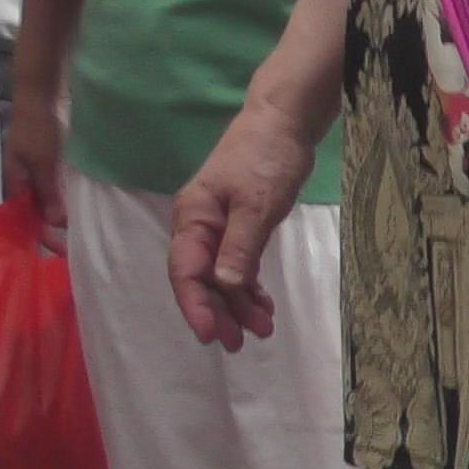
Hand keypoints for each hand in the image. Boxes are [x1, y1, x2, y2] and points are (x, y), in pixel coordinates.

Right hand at [4, 92, 68, 249]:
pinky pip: (53, 190)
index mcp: (15, 186)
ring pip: (45, 204)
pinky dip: (63, 201)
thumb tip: (56, 223)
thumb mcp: (43, 162)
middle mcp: (22, 184)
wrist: (39, 98)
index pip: (25, 221)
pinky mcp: (45, 165)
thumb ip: (48, 192)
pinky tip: (77, 208)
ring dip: (59, 217)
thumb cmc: (37, 130)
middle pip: (35, 215)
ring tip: (78, 233)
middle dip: (52, 232)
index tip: (63, 251)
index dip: (43, 237)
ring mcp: (33, 174)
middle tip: (75, 247)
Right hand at [169, 102, 320, 350]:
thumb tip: (221, 286)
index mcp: (192, 218)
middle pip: (200, 280)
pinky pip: (238, 266)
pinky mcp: (239, 227)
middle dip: (218, 313)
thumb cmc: (266, 158)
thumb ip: (239, 246)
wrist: (283, 123)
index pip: (185, 271)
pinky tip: (262, 307)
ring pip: (221, 277)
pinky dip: (249, 287)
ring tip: (262, 330)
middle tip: (240, 344)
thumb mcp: (257, 205)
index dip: (195, 306)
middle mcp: (199, 226)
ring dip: (238, 305)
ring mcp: (218, 227)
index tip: (211, 335)